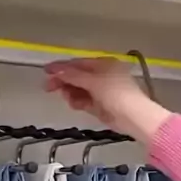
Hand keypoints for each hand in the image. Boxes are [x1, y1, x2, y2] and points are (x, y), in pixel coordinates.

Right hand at [44, 57, 170, 144]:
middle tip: (49, 87)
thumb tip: (57, 71)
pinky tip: (73, 103)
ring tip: (67, 97)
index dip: (62, 67)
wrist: (134, 117)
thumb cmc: (117, 95)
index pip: (78, 63)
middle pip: (77, 76)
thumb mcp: (94, 82)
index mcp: (104, 64)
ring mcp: (102, 92)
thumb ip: (74, 76)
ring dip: (70, 92)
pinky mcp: (101, 106)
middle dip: (64, 81)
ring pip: (80, 90)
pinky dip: (78, 101)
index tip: (46, 71)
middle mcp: (102, 76)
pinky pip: (85, 101)